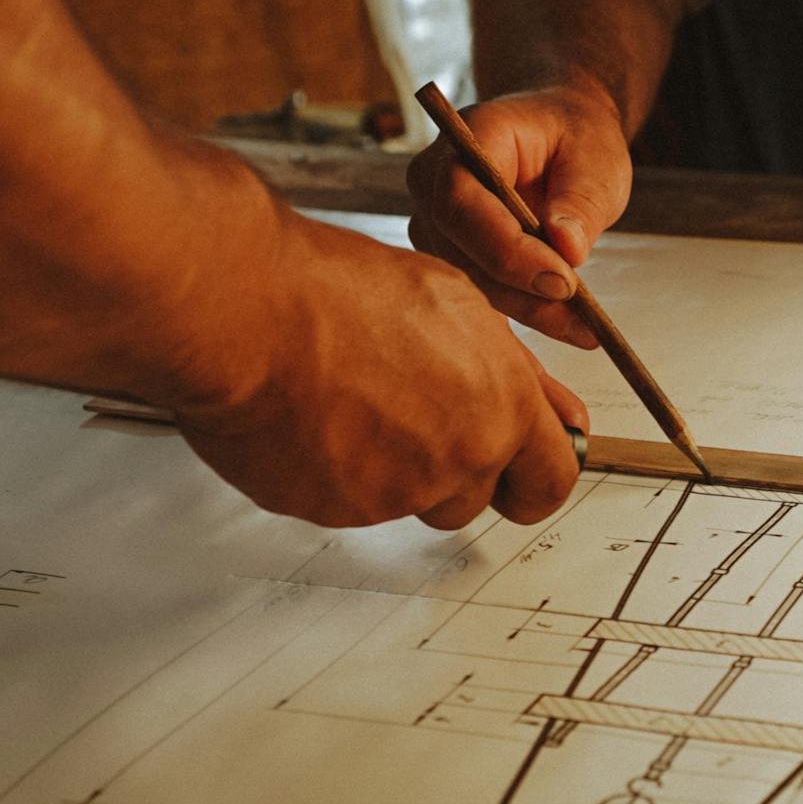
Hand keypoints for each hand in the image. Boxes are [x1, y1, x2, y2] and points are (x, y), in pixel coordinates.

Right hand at [168, 214, 586, 529]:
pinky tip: (316, 416)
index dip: (537, 480)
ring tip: (356, 402)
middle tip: (414, 413)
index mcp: (501, 408)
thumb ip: (512, 374)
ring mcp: (393, 494)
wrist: (244, 309)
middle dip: (455, 469)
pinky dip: (338, 473)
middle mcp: (456, 459)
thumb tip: (557, 415)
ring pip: (411, 502)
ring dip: (396, 471)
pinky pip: (349, 504)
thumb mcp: (457, 307)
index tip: (525, 475)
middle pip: (476, 497)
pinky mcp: (331, 511)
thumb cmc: (338, 291)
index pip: (553, 481)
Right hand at [405, 81, 631, 346]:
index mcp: (469, 137)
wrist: (564, 137)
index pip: (461, 201)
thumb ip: (581, 199)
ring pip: (468, 280)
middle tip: (582, 318)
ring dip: (529, 310)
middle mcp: (435, 179)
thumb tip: (567, 248)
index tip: (563, 281)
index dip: (506, 249)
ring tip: (587, 329)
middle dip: (520, 289)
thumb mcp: (596, 158)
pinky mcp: (451, 253)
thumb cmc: (577, 137)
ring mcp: (435, 220)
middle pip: (457, 249)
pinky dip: (528, 311)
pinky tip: (573, 328)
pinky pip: (481, 290)